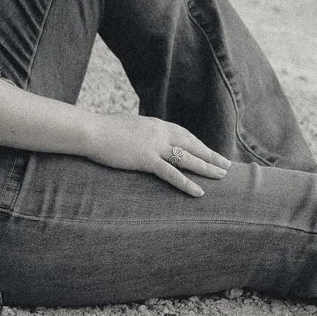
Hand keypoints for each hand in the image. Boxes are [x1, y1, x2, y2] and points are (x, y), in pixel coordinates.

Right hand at [79, 113, 230, 196]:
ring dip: (206, 167)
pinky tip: (198, 191)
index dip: (198, 144)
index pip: (183, 134)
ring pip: (187, 158)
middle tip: (226, 165)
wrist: (90, 130)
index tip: (209, 151)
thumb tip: (141, 137)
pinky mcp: (146, 159)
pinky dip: (186, 183)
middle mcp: (159, 132)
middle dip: (210, 155)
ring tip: (221, 176)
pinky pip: (171, 173)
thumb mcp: (126, 125)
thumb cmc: (102, 129)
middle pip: (191, 145)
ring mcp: (154, 146)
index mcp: (155, 124)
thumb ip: (139, 131)